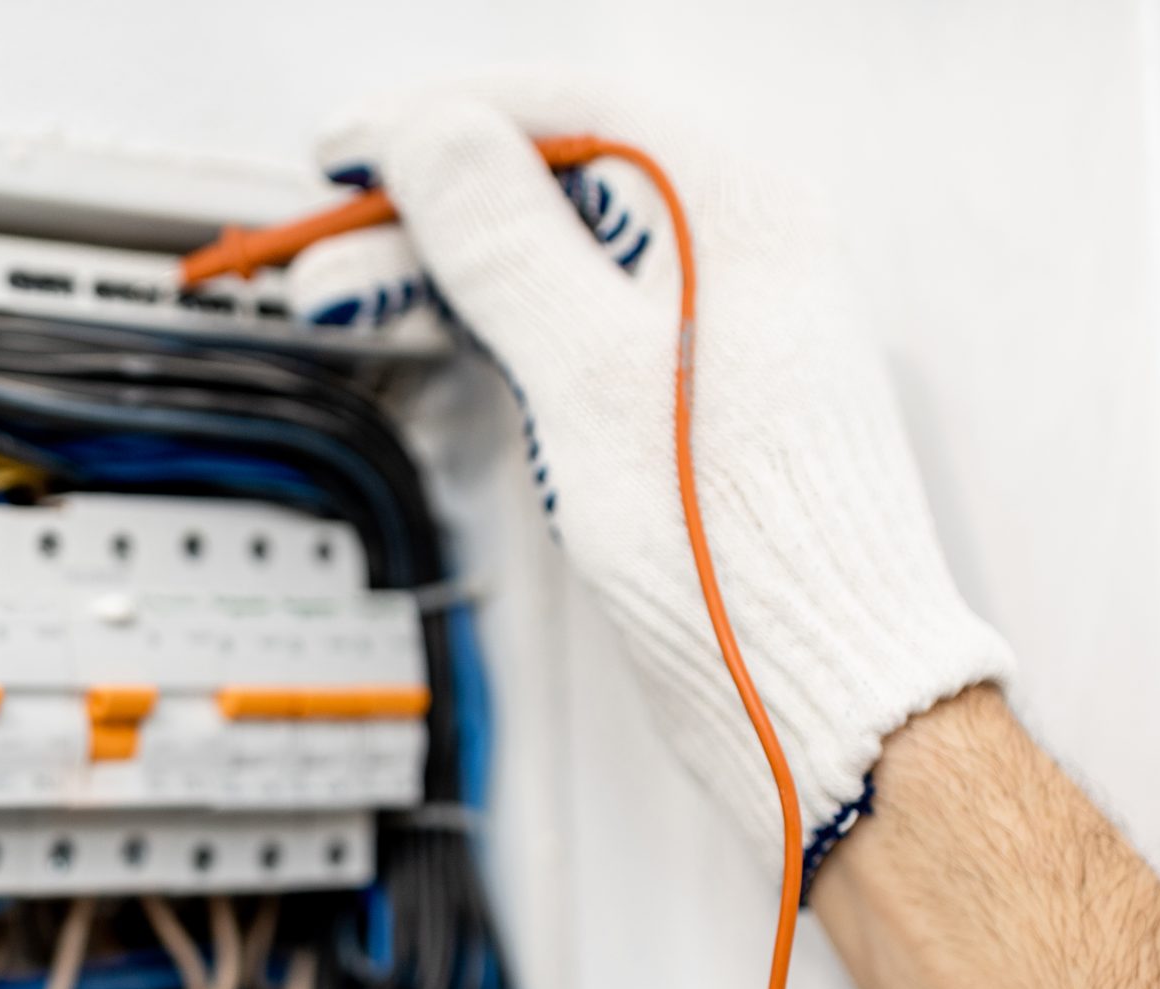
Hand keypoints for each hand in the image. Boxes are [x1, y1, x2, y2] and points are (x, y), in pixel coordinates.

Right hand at [293, 74, 1009, 867]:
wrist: (829, 705)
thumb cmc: (746, 567)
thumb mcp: (595, 384)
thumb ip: (513, 248)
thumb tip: (437, 140)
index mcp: (748, 222)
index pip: (582, 113)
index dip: (449, 115)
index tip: (349, 147)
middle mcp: (745, 261)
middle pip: (565, 181)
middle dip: (434, 199)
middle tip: (330, 231)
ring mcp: (719, 336)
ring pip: (563, 256)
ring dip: (451, 266)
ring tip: (349, 295)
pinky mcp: (692, 409)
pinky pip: (579, 325)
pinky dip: (498, 325)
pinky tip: (442, 335)